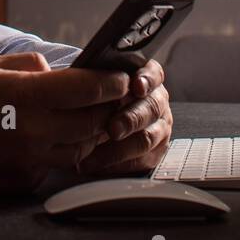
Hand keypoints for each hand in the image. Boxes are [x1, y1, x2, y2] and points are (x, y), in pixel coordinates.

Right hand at [0, 52, 129, 196]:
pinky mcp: (21, 183)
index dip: (110, 81)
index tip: (118, 75)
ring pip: (81, 147)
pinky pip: (57, 165)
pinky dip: (62, 150)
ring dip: (89, 131)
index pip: (86, 89)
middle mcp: (29, 133)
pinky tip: (49, 137)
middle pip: (93, 121)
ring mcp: (27, 162)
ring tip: (79, 115)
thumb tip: (57, 71)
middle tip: (108, 94)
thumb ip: (27, 66)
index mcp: (20, 97)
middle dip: (106, 106)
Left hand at [77, 57, 172, 175]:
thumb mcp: (98, 82)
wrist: (99, 119)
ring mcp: (159, 127)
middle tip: (113, 129)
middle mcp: (157, 101)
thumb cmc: (98, 98)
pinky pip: (142, 160)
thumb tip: (79, 78)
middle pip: (151, 108)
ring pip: (147, 138)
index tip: (136, 86)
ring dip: (121, 149)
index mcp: (146, 78)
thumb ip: (98, 79)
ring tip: (95, 156)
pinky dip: (119, 165)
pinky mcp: (155, 151)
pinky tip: (98, 165)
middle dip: (131, 119)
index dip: (146, 80)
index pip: (153, 74)